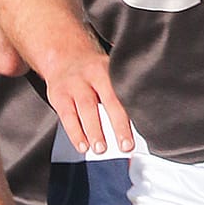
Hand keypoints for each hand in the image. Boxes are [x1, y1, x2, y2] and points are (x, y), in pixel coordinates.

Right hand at [42, 39, 135, 157]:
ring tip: (101, 148)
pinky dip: (75, 133)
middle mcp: (93, 74)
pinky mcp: (58, 95)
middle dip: (118, 124)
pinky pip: (67, 116)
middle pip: (109, 99)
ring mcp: (75, 84)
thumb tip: (139, 121)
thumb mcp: (110, 71)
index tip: (145, 128)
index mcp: (112, 68)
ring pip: (86, 108)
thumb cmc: (93, 70)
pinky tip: (82, 146)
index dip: (135, 109)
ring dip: (94, 131)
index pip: (126, 90)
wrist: (64, 55)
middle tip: (126, 145)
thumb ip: (121, 91)